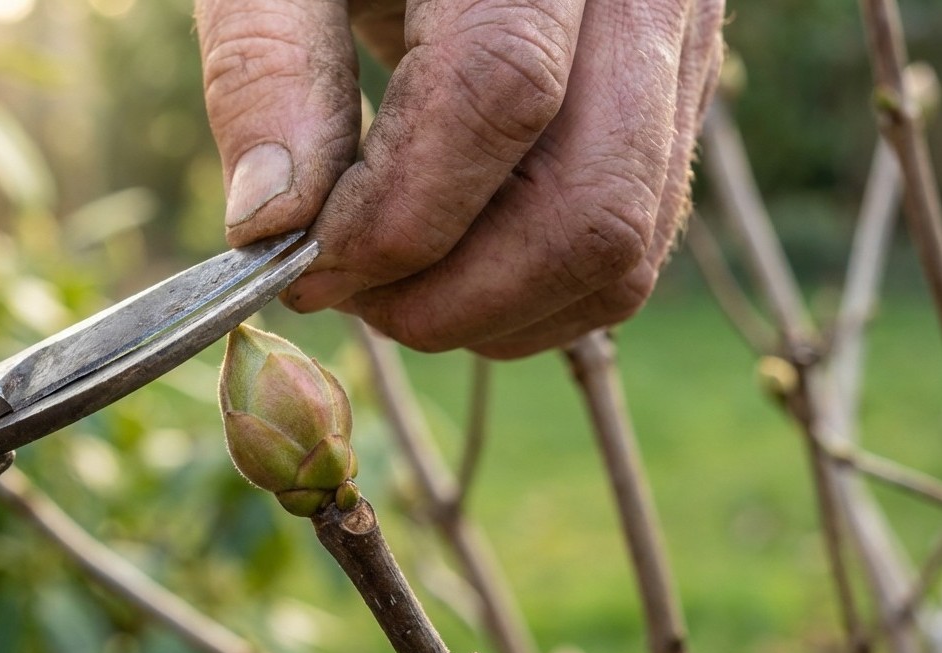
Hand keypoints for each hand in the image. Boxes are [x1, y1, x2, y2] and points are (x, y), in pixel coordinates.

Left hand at [197, 0, 724, 356]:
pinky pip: (636, 242)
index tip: (304, 262)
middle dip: (450, 295)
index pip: (499, 91)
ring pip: (625, 245)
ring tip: (390, 287)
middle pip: (591, 203)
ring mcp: (676, 50)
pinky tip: (451, 273)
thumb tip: (271, 225)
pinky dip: (538, 296)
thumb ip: (266, 65)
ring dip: (495, 312)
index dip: (396, 213)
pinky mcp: (673, 101)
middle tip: (344, 294)